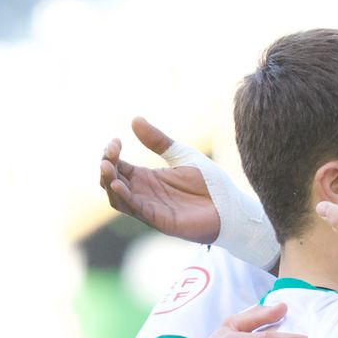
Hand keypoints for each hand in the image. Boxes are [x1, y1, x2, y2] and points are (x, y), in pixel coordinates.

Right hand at [100, 117, 220, 243]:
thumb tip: (135, 119)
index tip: (115, 140)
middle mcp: (145, 192)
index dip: (111, 154)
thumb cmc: (211, 183)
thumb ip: (159, 141)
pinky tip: (118, 183)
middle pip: (112, 180)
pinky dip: (123, 197)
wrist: (231, 206)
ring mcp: (150, 207)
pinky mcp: (159, 219)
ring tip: (106, 166)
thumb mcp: (182, 155)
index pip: (118, 166)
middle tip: (109, 152)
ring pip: (117, 197)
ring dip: (108, 182)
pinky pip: (135, 209)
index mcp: (148, 177)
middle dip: (106, 166)